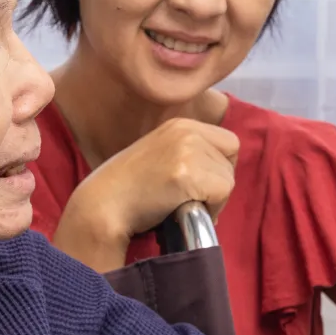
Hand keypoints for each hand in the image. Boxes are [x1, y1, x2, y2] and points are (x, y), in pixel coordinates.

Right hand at [58, 118, 238, 263]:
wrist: (104, 204)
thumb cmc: (131, 188)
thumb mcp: (163, 154)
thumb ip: (190, 152)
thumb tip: (225, 167)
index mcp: (182, 124)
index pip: (229, 142)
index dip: (219, 167)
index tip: (198, 183)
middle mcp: (187, 130)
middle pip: (230, 160)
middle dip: (217, 183)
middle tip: (190, 198)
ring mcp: (187, 150)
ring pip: (228, 178)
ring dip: (214, 198)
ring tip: (184, 204)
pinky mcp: (186, 173)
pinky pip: (222, 193)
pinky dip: (212, 208)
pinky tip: (185, 210)